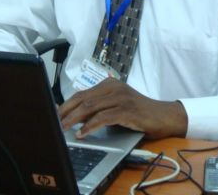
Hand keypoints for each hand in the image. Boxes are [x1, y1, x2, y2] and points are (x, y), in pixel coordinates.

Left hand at [58, 78, 187, 138]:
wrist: (162, 116)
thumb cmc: (138, 113)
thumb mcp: (115, 107)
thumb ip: (98, 108)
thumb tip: (73, 116)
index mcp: (108, 84)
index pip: (81, 93)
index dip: (66, 104)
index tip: (54, 113)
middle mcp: (113, 87)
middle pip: (83, 99)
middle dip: (66, 111)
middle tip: (55, 122)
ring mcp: (120, 98)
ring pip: (90, 107)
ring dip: (74, 119)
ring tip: (63, 128)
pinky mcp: (126, 110)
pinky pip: (103, 117)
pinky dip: (90, 126)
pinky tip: (82, 133)